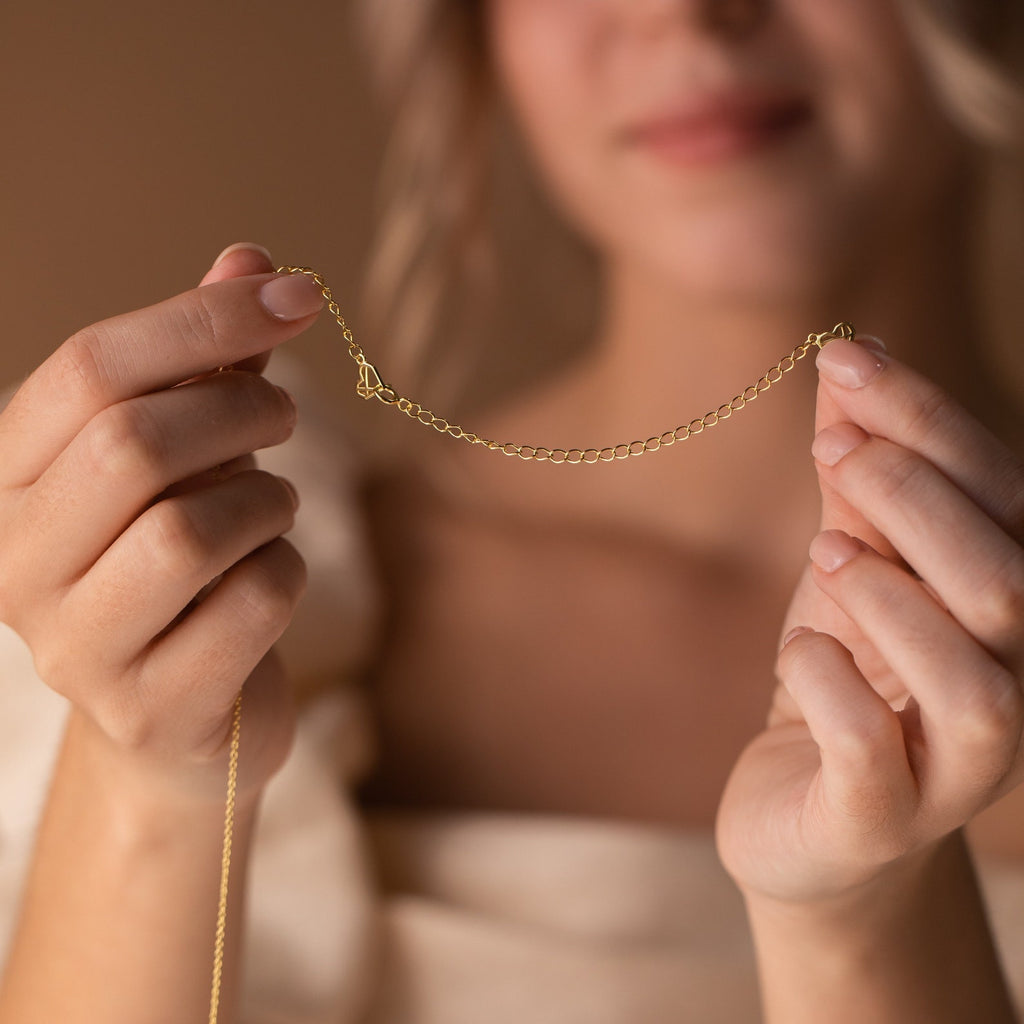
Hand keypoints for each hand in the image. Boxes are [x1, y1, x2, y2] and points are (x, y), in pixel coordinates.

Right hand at [0, 243, 324, 804]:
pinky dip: (285, 573)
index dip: (204, 318)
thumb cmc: (184, 564)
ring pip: (191, 531)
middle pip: (134, 444)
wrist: (182, 712)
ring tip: (271, 509)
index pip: (90, 369)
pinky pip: (249, 605)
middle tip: (282, 415)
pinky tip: (270, 579)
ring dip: (266, 502)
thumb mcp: (190, 454)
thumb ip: (210, 363)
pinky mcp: (151, 709)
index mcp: (8, 481)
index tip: (297, 295)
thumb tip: (253, 258)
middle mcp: (16, 564)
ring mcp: (76, 648)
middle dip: (241, 411)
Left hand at [716, 335, 1023, 903]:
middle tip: (833, 447)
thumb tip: (853, 359)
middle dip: (918, 497)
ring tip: (825, 554)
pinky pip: (872, 753)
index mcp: (1006, 609)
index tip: (844, 357)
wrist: (802, 808)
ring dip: (895, 600)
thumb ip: (855, 482)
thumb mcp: (844, 567)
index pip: (1002, 497)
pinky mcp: (880, 818)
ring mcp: (954, 769)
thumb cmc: (838, 678)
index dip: (928, 419)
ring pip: (976, 685)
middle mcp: (1010, 688)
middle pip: (1009, 585)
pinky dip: (830, 686)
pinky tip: (802, 652)